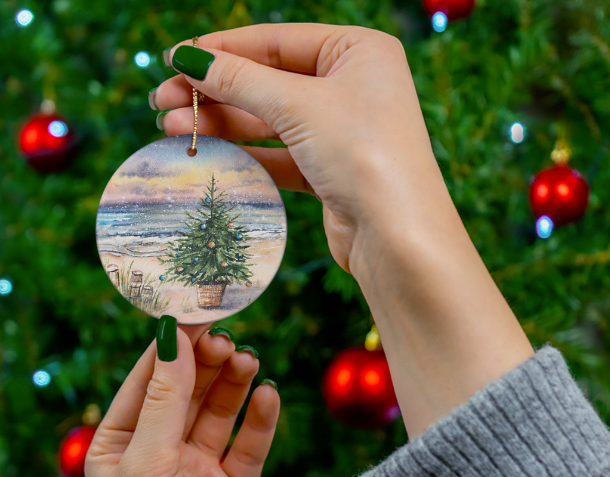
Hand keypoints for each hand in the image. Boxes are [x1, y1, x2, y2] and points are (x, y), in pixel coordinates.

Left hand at [85, 322, 279, 476]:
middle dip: (207, 364)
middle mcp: (160, 453)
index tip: (197, 313)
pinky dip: (261, 419)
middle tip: (228, 339)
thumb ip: (165, 399)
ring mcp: (198, 470)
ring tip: (248, 361)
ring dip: (235, 384)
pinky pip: (250, 445)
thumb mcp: (145, 463)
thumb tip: (173, 336)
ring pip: (220, 412)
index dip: (173, 346)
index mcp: (121, 444)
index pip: (148, 380)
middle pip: (188, 391)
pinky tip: (268, 396)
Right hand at [152, 23, 441, 272]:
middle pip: (269, 81)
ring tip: (171, 128)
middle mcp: (353, 87)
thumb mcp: (299, 105)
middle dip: (215, 91)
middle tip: (162, 101)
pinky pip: (280, 155)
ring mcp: (342, 131)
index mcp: (358, 51)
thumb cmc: (362, 153)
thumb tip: (188, 58)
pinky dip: (246, 154)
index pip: (277, 41)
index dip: (222, 50)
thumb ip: (241, 80)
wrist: (396, 236)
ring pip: (271, 120)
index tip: (174, 59)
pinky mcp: (331, 171)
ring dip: (223, 124)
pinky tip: (208, 152)